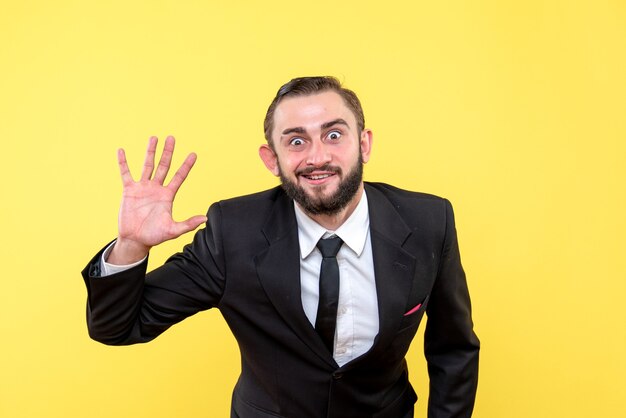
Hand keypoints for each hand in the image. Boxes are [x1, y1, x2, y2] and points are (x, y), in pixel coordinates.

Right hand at [108, 136, 206, 264]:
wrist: (135, 240)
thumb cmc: (154, 236)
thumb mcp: (173, 230)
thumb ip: (188, 224)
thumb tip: (205, 219)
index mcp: (168, 195)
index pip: (179, 176)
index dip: (186, 165)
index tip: (194, 154)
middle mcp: (156, 188)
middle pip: (164, 166)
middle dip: (168, 152)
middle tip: (172, 138)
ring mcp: (142, 188)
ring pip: (147, 166)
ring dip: (150, 152)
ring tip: (154, 138)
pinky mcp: (129, 190)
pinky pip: (125, 173)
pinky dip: (123, 162)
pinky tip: (121, 150)